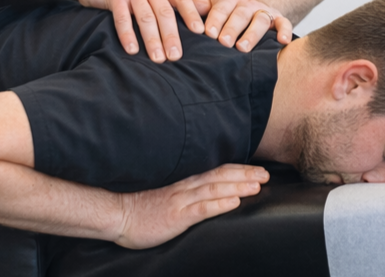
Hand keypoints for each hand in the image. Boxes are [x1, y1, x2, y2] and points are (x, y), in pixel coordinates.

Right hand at [76, 0, 203, 62]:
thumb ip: (162, 2)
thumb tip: (184, 27)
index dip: (192, 15)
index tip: (201, 33)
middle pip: (164, 12)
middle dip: (171, 36)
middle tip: (176, 57)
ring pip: (146, 17)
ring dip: (152, 40)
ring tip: (158, 59)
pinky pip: (123, 18)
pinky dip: (128, 35)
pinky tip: (132, 50)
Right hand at [115, 164, 268, 248]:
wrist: (118, 212)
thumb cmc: (139, 205)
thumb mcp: (164, 195)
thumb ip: (183, 191)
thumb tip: (202, 191)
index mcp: (184, 181)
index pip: (216, 171)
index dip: (238, 169)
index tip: (256, 169)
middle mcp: (186, 187)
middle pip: (221, 176)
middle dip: (245, 175)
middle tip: (266, 174)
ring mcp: (181, 200)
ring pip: (215, 189)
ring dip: (238, 186)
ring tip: (257, 185)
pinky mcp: (176, 215)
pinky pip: (201, 208)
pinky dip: (219, 204)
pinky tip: (233, 202)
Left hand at [192, 0, 292, 51]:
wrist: (252, 4)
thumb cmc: (225, 10)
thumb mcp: (209, 4)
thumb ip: (196, 7)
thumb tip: (179, 10)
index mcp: (226, 0)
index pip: (220, 8)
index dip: (214, 20)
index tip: (207, 33)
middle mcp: (245, 4)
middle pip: (239, 14)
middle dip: (231, 28)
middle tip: (223, 43)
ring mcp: (262, 11)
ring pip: (260, 19)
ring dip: (252, 33)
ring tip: (243, 48)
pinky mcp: (278, 19)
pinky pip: (284, 23)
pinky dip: (284, 31)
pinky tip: (282, 41)